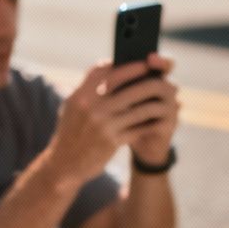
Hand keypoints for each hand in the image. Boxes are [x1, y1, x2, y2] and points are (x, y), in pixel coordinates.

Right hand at [48, 56, 180, 186]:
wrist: (64, 164)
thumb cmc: (72, 132)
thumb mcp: (73, 107)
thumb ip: (89, 90)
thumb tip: (112, 69)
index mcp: (80, 95)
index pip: (104, 71)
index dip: (124, 66)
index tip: (140, 63)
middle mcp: (90, 107)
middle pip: (125, 87)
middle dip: (145, 81)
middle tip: (159, 77)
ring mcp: (102, 124)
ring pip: (136, 108)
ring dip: (152, 103)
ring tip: (163, 99)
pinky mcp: (112, 141)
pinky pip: (137, 128)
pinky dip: (149, 123)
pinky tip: (157, 120)